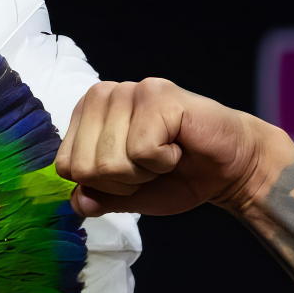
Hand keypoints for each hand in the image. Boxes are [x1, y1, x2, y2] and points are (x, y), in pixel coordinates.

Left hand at [54, 78, 281, 215]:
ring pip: (110, 160)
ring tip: (165, 154)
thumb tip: (77, 201)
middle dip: (122, 181)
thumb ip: (98, 197)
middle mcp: (103, 95)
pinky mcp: (158, 94)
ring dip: (143, 171)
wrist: (227, 170)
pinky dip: (163, 161)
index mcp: (87, 115)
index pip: (66, 166)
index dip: (101, 185)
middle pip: (85, 166)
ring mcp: (130, 90)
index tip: (132, 172)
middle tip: (151, 165)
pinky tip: (178, 146)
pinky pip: (141, 150)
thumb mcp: (127, 195)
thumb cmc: (177, 176)